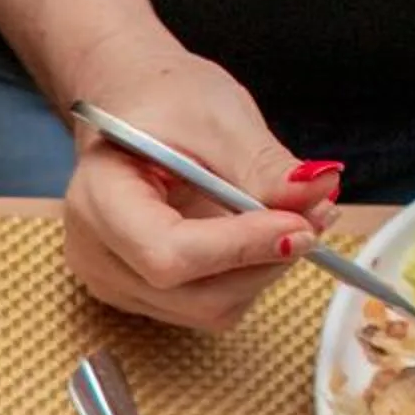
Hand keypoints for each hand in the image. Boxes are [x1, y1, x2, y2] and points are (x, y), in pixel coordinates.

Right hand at [57, 30, 339, 330]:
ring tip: (293, 218)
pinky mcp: (142, 296)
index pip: (166, 253)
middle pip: (193, 294)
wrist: (134, 112)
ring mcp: (115, 283)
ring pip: (209, 309)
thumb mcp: (219, 118)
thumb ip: (265, 167)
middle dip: (264, 261)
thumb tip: (319, 195)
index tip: (300, 223)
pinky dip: (249, 276)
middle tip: (316, 215)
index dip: (239, 247)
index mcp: (98, 200)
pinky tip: (261, 236)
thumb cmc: (164, 105)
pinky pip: (209, 307)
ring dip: (264, 270)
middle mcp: (95, 256)